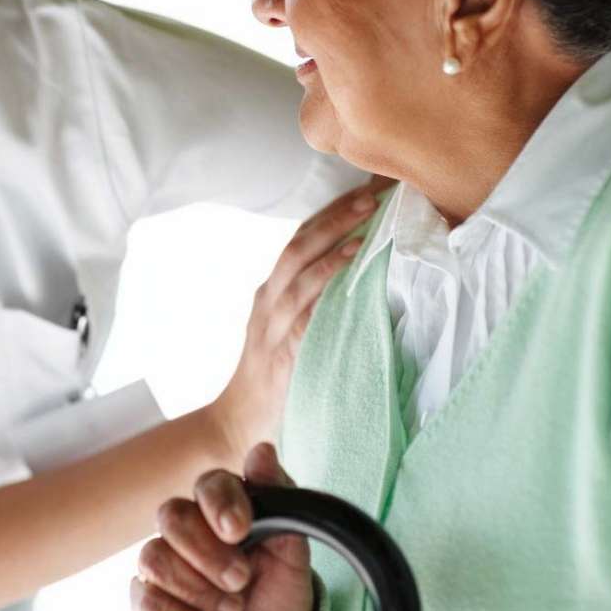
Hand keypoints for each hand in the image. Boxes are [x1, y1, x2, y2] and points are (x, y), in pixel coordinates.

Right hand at [133, 443, 313, 610]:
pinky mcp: (147, 600)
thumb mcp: (291, 553)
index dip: (219, 504)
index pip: (208, 483)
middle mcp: (187, 529)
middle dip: (207, 553)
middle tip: (240, 579)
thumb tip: (262, 450)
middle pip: (171, 516)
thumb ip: (279, 501)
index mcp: (223, 508)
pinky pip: (147, 600)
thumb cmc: (276, 592)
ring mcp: (162, 563)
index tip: (239, 531)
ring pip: (154, 557)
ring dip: (198, 590)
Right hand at [210, 179, 390, 458]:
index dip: (332, 212)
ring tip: (368, 218)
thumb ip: (313, 303)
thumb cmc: (272, 376)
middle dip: (336, 215)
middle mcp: (268, 298)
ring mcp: (271, 323)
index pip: (302, 238)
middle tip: (372, 192)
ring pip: (300, 268)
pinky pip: (305, 310)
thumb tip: (358, 279)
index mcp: (272, 290)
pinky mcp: (280, 350)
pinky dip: (327, 283)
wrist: (237, 422)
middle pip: (300, 242)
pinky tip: (349, 268)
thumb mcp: (288, 330)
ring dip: (335, 240)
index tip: (366, 188)